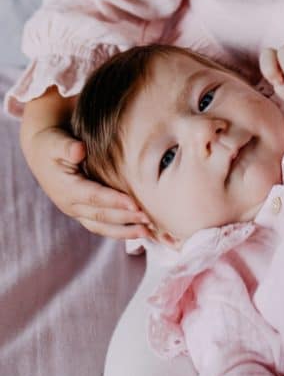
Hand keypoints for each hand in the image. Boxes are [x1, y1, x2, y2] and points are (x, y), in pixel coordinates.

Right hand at [21, 125, 150, 239]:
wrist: (41, 152)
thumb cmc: (52, 144)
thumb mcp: (55, 142)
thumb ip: (67, 147)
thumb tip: (79, 150)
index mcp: (66, 188)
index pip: (94, 197)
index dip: (115, 201)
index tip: (136, 205)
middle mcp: (70, 205)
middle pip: (101, 216)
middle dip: (126, 219)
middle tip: (149, 219)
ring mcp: (76, 211)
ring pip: (102, 227)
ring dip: (125, 231)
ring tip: (148, 232)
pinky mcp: (82, 213)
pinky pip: (102, 226)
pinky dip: (120, 231)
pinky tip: (138, 232)